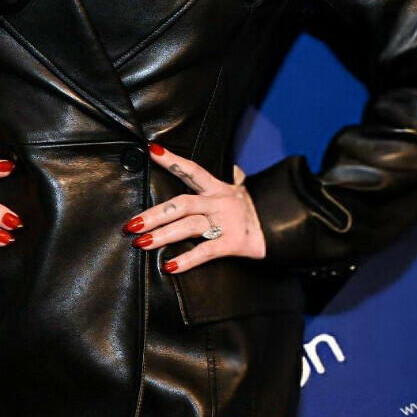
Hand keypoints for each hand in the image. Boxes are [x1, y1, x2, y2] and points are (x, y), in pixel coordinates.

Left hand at [123, 143, 266, 272]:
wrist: (284, 230)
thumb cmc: (257, 210)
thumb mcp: (243, 191)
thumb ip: (234, 179)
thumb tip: (234, 167)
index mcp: (218, 187)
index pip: (191, 169)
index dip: (171, 159)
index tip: (150, 150)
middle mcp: (219, 202)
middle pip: (182, 203)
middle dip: (154, 213)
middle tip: (131, 224)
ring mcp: (225, 222)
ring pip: (189, 226)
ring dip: (162, 235)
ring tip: (141, 243)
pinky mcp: (233, 244)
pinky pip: (207, 251)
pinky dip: (187, 260)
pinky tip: (169, 266)